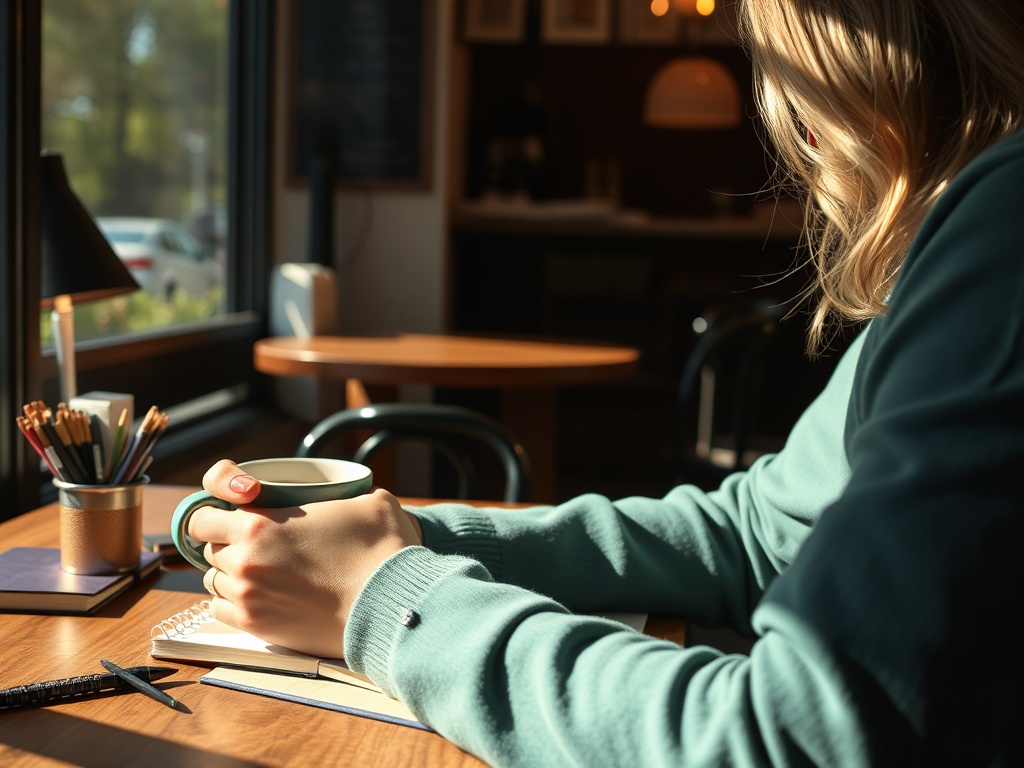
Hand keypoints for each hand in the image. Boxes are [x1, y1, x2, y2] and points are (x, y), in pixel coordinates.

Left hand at [187, 459, 422, 657]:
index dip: (214, 515)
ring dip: (230, 573)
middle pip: (209, 549)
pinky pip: (220, 610)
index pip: (203, 517)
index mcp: (259, 524)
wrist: (389, 603)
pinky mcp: (256, 627)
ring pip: (213, 580)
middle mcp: (244, 560)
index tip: (231, 517)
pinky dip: (232, 601)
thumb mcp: (367, 503)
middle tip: (258, 544)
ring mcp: (247, 596)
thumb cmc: (379, 551)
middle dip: (228, 544)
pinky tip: (257, 595)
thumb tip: (357, 497)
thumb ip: (351, 492)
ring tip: (261, 571)